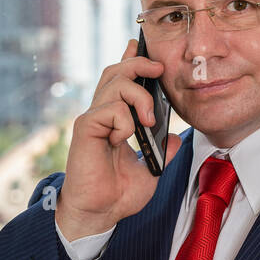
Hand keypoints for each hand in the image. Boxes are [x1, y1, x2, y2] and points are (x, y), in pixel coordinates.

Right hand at [55, 39, 182, 240]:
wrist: (99, 214)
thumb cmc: (117, 195)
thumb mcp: (150, 170)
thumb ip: (162, 151)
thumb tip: (174, 138)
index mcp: (114, 121)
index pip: (120, 80)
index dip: (130, 58)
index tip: (140, 44)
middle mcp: (101, 115)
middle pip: (116, 71)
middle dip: (139, 62)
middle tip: (159, 69)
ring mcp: (92, 120)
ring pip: (115, 83)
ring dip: (139, 96)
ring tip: (148, 121)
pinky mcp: (85, 128)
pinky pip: (110, 109)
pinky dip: (124, 120)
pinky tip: (124, 138)